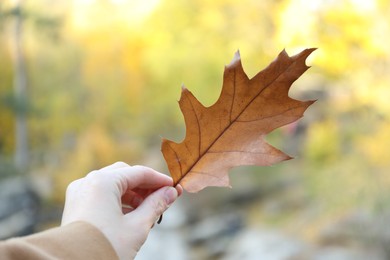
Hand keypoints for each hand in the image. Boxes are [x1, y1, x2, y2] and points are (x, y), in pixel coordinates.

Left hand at [61, 162, 181, 258]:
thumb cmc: (104, 248)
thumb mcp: (137, 227)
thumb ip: (156, 205)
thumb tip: (171, 193)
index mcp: (102, 182)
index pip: (139, 173)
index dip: (159, 180)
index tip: (175, 188)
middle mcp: (88, 181)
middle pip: (125, 175)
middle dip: (145, 186)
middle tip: (163, 198)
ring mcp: (80, 192)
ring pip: (113, 184)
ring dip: (133, 195)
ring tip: (149, 211)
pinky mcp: (76, 204)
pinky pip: (102, 195)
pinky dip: (119, 201)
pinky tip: (131, 215)